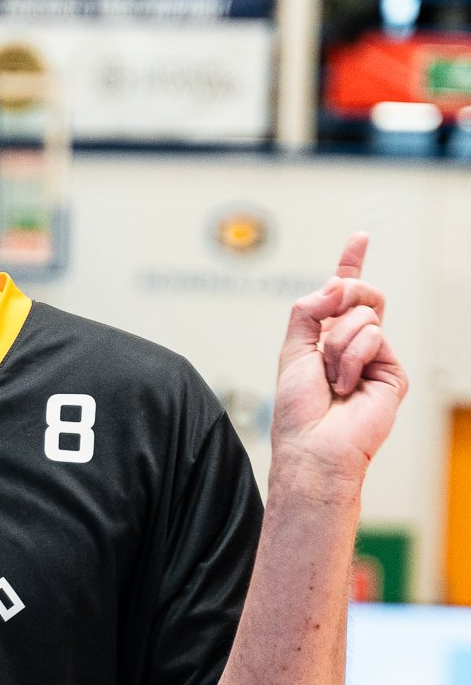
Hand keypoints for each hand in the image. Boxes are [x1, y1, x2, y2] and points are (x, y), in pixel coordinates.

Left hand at [271, 232, 407, 485]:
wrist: (314, 446)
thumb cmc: (297, 411)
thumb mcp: (291, 349)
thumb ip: (308, 309)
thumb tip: (338, 284)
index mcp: (325, 340)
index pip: (341, 297)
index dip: (350, 266)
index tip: (360, 238)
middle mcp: (352, 346)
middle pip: (358, 294)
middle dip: (341, 297)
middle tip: (327, 326)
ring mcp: (375, 357)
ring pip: (363, 314)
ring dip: (338, 344)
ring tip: (331, 379)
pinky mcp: (392, 372)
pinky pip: (374, 335)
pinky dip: (352, 358)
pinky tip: (346, 386)